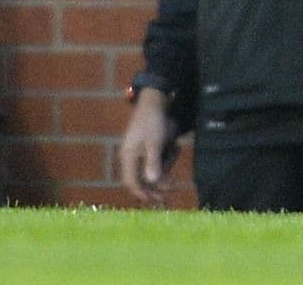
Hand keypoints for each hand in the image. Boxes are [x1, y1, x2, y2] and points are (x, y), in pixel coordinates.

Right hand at [118, 90, 178, 206]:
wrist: (156, 100)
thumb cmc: (152, 121)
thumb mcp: (154, 142)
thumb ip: (153, 162)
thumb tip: (152, 182)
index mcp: (128, 157)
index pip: (132, 183)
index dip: (143, 194)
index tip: (156, 201)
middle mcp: (132, 157)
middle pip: (143, 179)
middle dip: (158, 184)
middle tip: (172, 191)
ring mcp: (140, 152)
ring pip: (154, 169)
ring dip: (167, 164)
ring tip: (174, 148)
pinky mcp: (150, 147)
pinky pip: (159, 159)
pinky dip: (168, 155)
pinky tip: (174, 144)